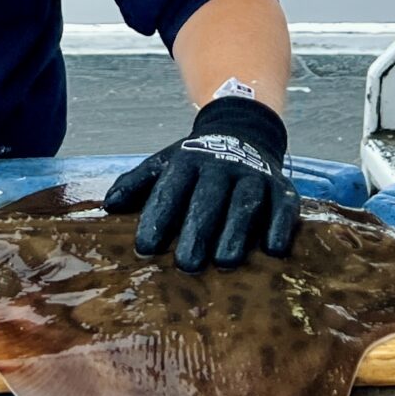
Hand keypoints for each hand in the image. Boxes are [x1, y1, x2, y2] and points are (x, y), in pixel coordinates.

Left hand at [103, 94, 299, 271]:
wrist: (242, 131)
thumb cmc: (197, 161)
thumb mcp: (164, 164)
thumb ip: (137, 183)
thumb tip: (110, 205)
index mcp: (188, 162)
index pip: (171, 188)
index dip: (158, 216)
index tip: (146, 247)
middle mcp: (222, 166)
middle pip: (209, 198)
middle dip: (198, 230)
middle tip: (186, 264)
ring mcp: (254, 175)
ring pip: (246, 202)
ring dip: (236, 230)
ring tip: (225, 261)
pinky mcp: (282, 187)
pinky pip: (284, 205)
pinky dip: (280, 225)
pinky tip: (273, 249)